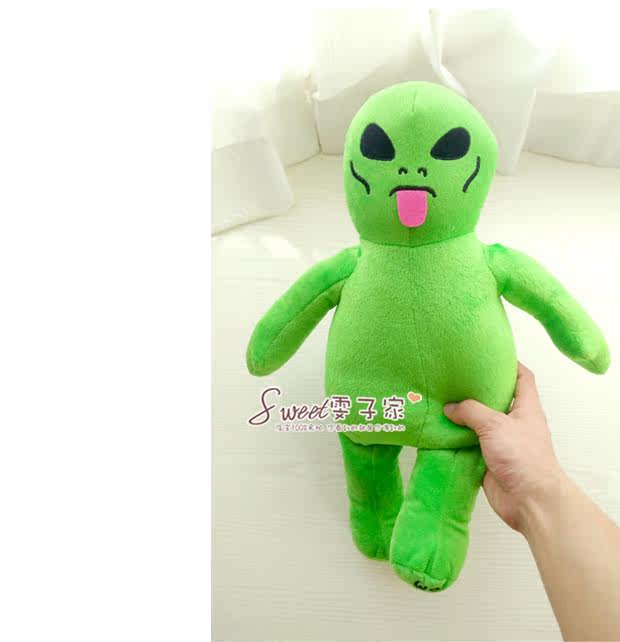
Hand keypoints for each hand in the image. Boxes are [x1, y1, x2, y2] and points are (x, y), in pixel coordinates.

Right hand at [444, 363, 567, 533]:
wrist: (529, 501)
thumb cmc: (523, 457)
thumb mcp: (495, 424)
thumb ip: (470, 411)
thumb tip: (450, 408)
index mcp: (526, 408)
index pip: (523, 377)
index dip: (510, 364)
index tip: (489, 355)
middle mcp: (514, 422)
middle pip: (496, 399)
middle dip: (476, 390)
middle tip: (454, 378)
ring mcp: (501, 442)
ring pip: (479, 423)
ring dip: (462, 416)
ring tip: (440, 401)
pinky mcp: (488, 460)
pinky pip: (469, 444)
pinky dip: (455, 439)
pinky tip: (438, 431)